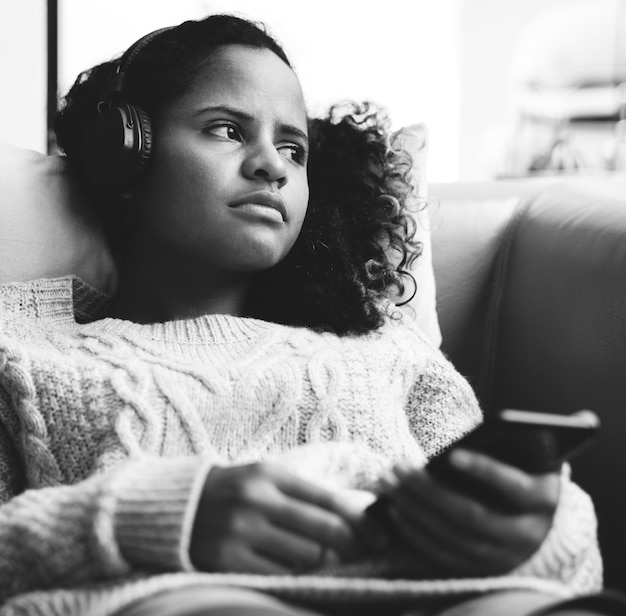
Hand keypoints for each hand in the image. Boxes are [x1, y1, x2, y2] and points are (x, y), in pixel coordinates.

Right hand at [190, 462, 378, 573]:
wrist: (179, 505)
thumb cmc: (236, 490)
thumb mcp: (268, 478)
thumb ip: (306, 493)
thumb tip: (356, 517)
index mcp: (270, 474)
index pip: (328, 498)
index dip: (361, 520)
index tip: (380, 535)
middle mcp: (256, 500)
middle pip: (324, 531)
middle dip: (352, 545)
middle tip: (365, 552)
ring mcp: (240, 531)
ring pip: (306, 558)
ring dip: (323, 563)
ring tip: (324, 559)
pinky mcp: (226, 561)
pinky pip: (279, 576)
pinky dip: (294, 576)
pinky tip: (296, 570)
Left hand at [380, 449, 559, 577]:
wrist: (541, 525)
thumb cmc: (528, 475)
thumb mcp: (534, 458)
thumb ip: (524, 441)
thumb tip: (549, 417)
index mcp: (544, 500)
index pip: (514, 487)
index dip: (485, 470)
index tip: (452, 454)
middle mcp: (526, 535)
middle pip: (471, 515)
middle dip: (428, 489)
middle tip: (396, 465)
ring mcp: (503, 557)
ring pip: (453, 536)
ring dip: (415, 509)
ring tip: (389, 483)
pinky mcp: (481, 570)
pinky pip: (443, 555)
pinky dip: (417, 534)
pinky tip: (395, 510)